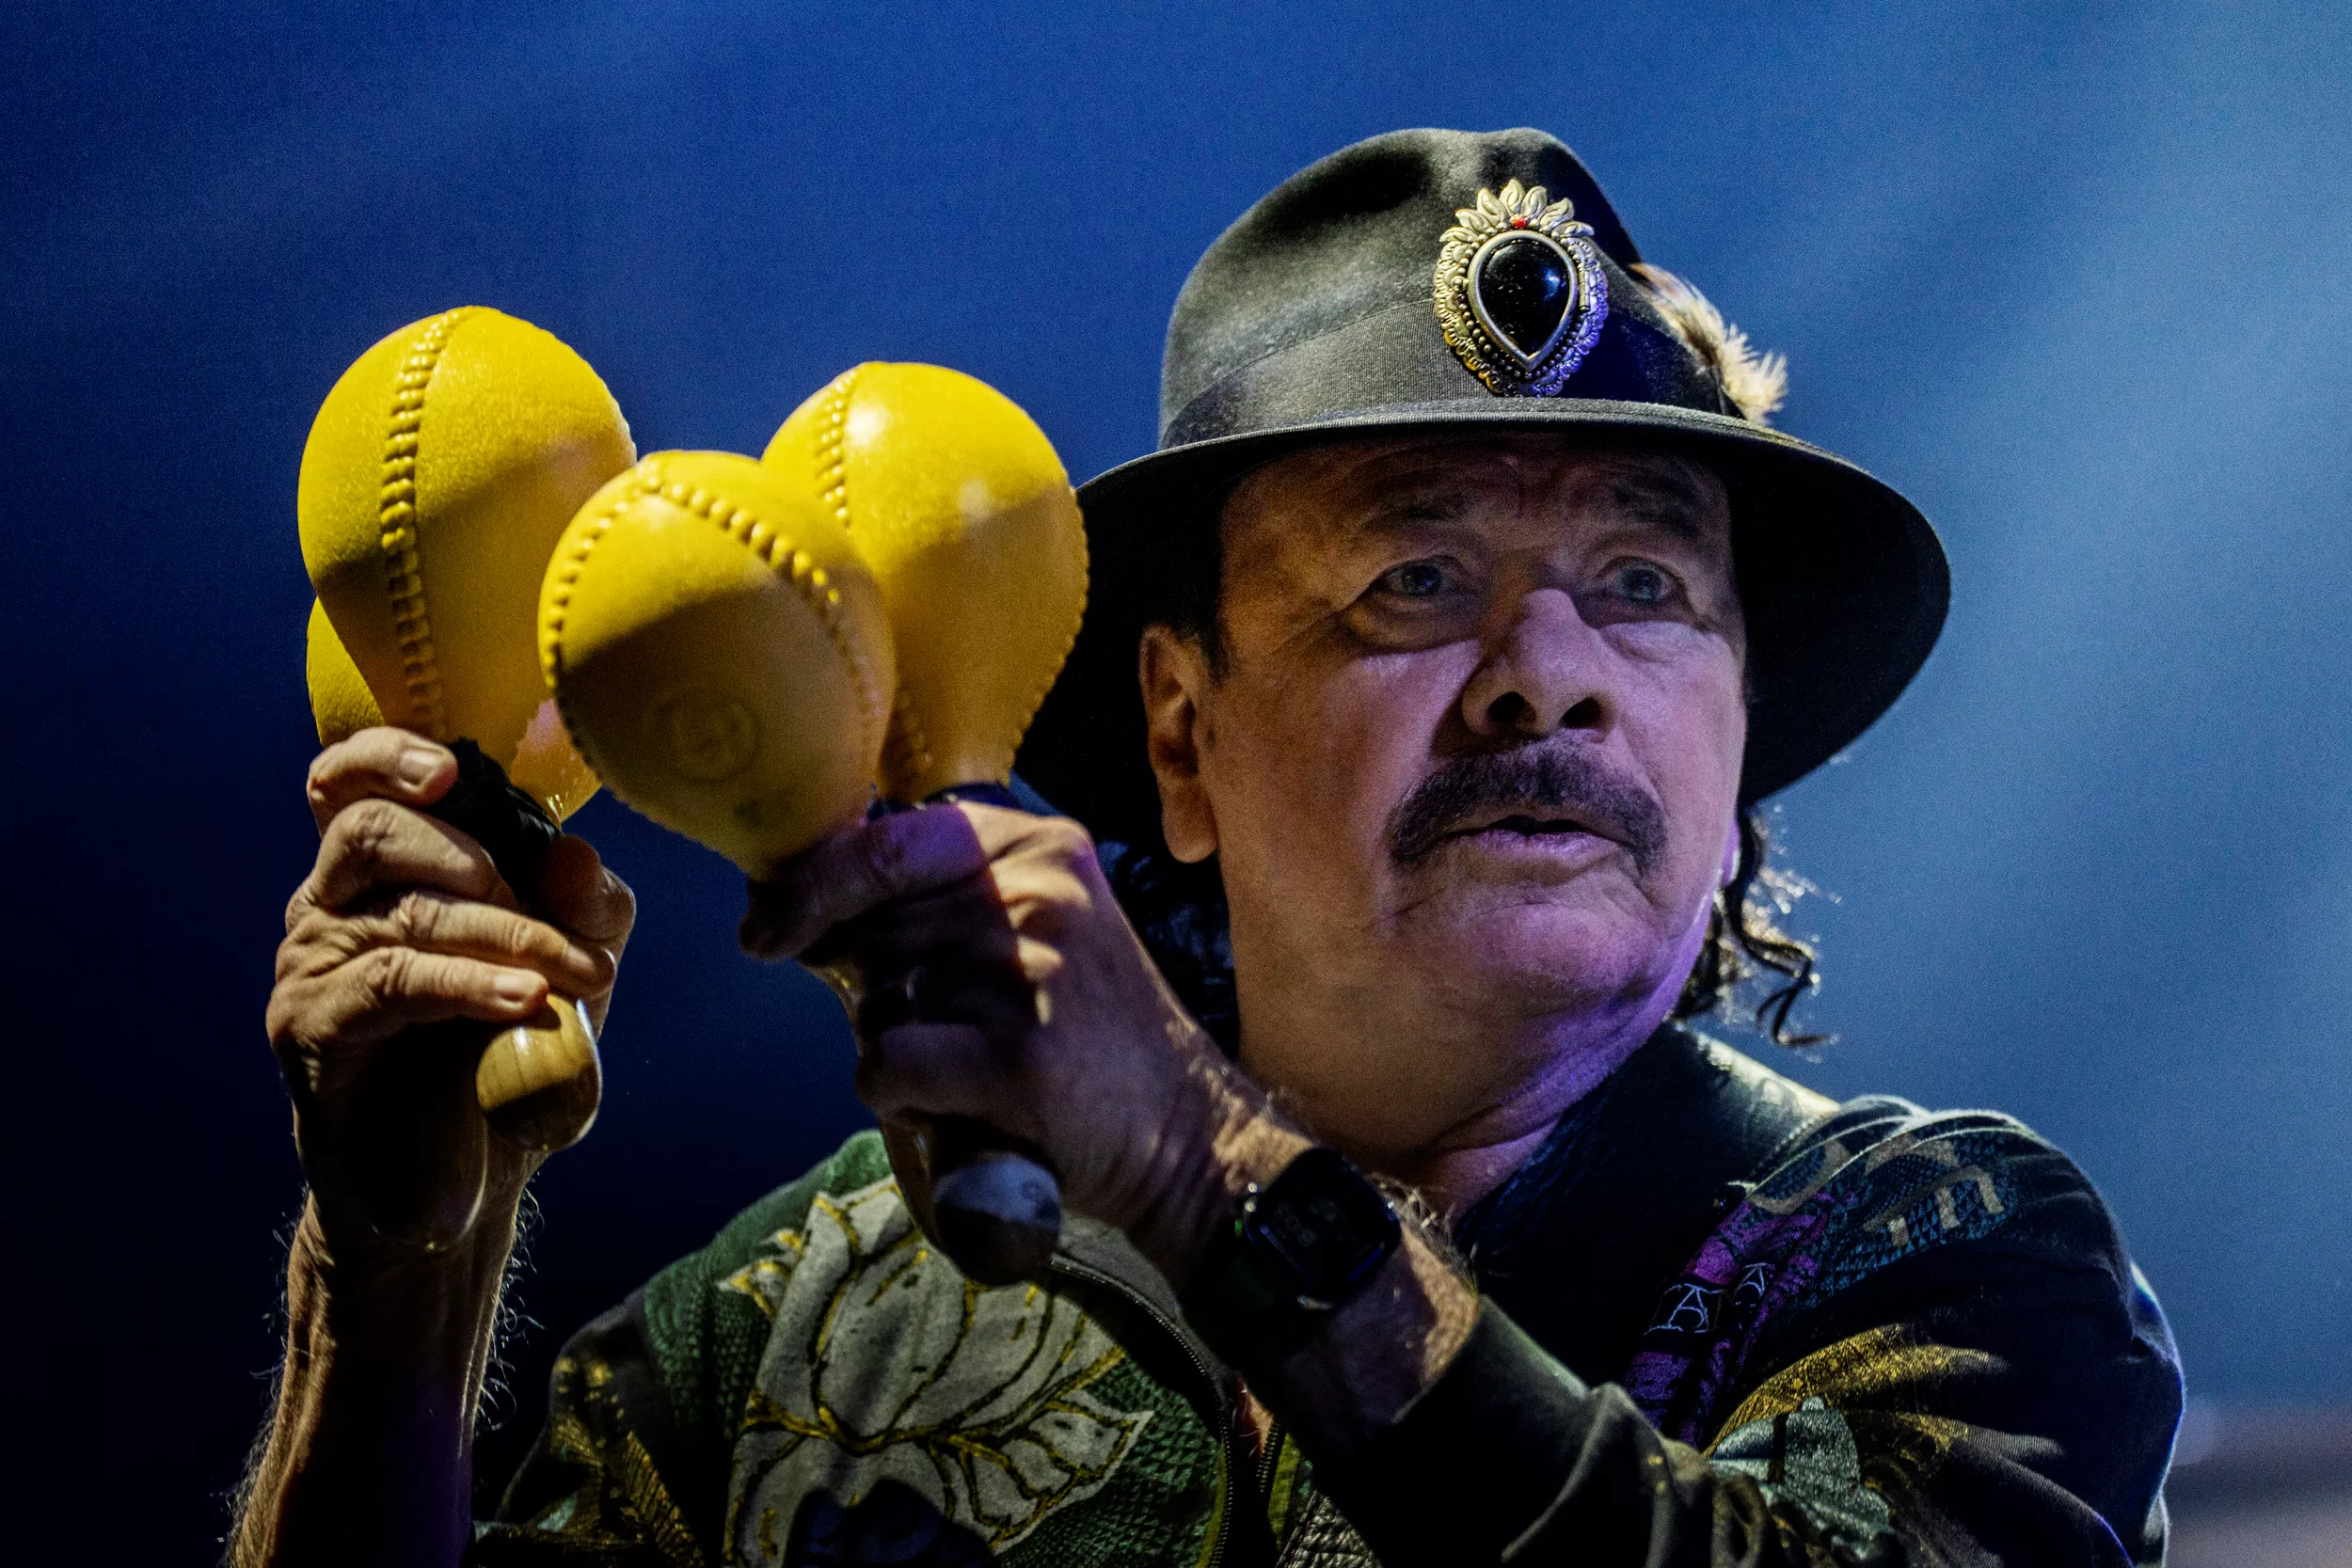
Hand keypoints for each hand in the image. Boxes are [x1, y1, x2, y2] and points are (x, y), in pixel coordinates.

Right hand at [267, 727, 633, 1254]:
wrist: (460, 1173)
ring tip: (562, 971)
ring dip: (499, 931)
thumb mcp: (574, 968)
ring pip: (400, 911)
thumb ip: (587, 908)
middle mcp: (331, 905)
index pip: (346, 782)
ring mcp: (312, 965)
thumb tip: (577, 852)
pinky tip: (523, 999)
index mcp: (382, 872)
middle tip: (531, 901)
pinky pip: (393, 982)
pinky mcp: (311, 1028)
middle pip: (367, 829)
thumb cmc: (509, 1051)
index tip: (450, 772)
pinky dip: (468, 983)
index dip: (387, 757)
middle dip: (466, 855)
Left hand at [741, 802, 1300, 1283]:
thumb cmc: (1090, 1038)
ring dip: (898, 1050)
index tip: (766, 929)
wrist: (1188, 1138)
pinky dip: (899, 1100)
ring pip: (876, 1003)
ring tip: (975, 1073)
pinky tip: (958, 1108)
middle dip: (877, 993)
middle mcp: (1037, 892)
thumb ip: (943, 901)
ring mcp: (1028, 970)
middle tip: (950, 1034)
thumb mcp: (1040, 930)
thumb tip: (794, 901)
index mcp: (1041, 846)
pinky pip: (885, 1065)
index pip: (884, 843)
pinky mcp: (1016, 1055)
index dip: (810, 887)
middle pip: (873, 932)